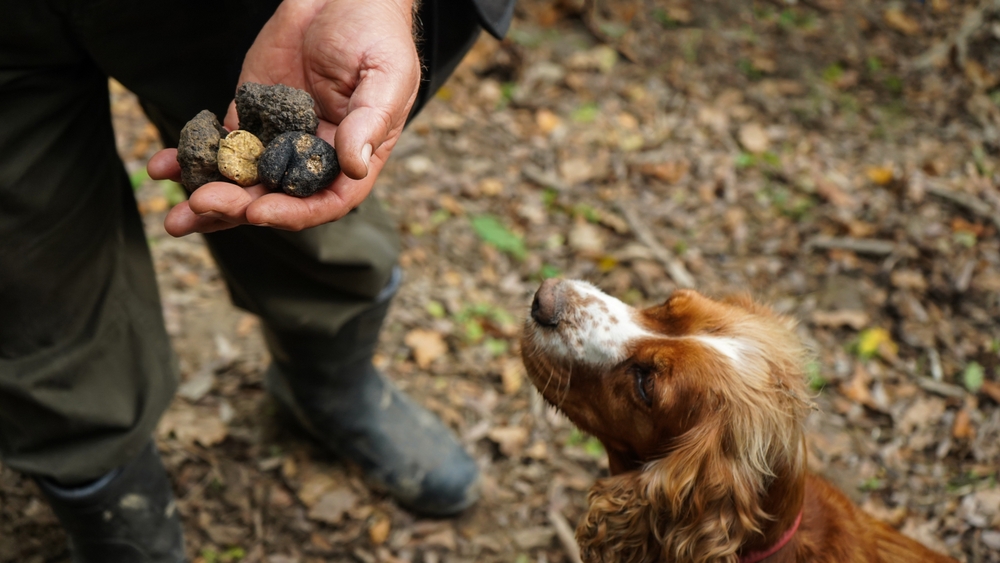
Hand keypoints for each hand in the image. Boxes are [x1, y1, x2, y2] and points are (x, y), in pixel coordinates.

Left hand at [151, 0, 419, 235]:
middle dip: (236, 206)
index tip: (257, 211)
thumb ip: (368, 122)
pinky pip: (219, 144)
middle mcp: (311, 157)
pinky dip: (191, 158)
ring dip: (208, 198)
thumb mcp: (385, 77)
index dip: (291, 212)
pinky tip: (165, 166)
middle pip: (273, 196)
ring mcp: (276, 138)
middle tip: (201, 204)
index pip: (322, 202)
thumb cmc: (376, 35)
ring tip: (175, 215)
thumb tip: (355, 168)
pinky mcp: (249, 114)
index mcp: (349, 158)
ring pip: (241, 180)